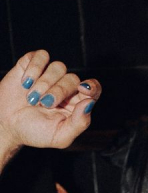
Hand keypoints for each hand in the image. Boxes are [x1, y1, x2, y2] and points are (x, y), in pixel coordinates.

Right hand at [0, 51, 100, 165]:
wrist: (7, 125)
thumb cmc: (35, 132)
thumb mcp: (60, 136)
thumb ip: (79, 123)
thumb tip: (90, 103)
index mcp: (76, 104)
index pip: (93, 90)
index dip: (92, 87)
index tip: (83, 89)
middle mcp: (66, 88)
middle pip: (72, 79)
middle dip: (57, 92)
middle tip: (44, 104)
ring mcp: (50, 74)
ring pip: (58, 66)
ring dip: (44, 83)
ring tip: (32, 98)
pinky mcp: (33, 64)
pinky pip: (41, 56)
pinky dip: (34, 68)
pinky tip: (25, 83)